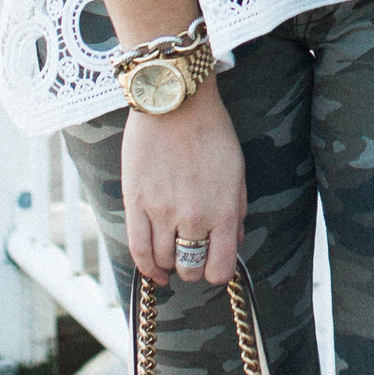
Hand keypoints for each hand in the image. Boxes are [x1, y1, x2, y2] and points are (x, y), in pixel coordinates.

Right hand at [120, 84, 246, 289]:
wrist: (175, 102)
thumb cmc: (211, 131)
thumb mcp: (237, 172)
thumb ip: (237, 211)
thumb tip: (234, 241)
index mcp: (223, 211)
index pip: (220, 268)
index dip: (216, 273)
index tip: (212, 265)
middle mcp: (194, 217)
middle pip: (190, 268)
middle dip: (192, 269)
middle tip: (190, 257)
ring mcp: (162, 211)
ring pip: (162, 261)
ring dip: (168, 264)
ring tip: (170, 255)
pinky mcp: (136, 202)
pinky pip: (137, 247)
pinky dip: (146, 266)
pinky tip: (153, 269)